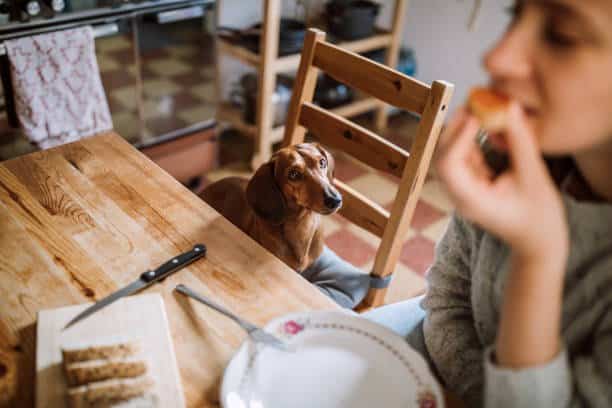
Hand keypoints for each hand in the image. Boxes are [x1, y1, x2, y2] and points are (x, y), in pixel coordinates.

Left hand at [435, 103, 568, 263]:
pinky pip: (464, 157)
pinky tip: (483, 121)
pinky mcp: (471, 183)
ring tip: (479, 106)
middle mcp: (460, 195)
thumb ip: (521, 143)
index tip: (475, 115)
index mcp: (471, 200)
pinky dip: (471, 139)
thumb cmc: (539, 218)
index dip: (458, 138)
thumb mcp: (534, 177)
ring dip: (462, 130)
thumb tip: (510, 108)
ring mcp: (463, 190)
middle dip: (455, 128)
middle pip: (443, 157)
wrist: (538, 243)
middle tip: (473, 102)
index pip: (449, 166)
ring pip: (451, 154)